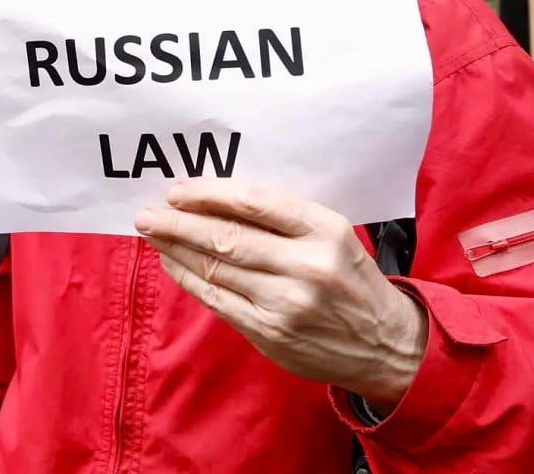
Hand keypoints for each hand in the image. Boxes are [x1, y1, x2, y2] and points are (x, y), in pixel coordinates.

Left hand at [135, 178, 427, 408]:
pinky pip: (216, 298)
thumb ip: (283, 219)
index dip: (210, 193)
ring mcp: (287, 302)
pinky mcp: (270, 332)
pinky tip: (172, 261)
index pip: (255, 201)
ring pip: (215, 267)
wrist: (386, 345)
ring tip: (152, 232)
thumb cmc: (350, 279)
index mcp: (325, 230)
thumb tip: (215, 198)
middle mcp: (307, 265)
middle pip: (227, 236)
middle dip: (178, 222)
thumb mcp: (332, 236)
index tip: (178, 189)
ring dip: (175, 247)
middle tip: (146, 212)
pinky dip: (188, 277)